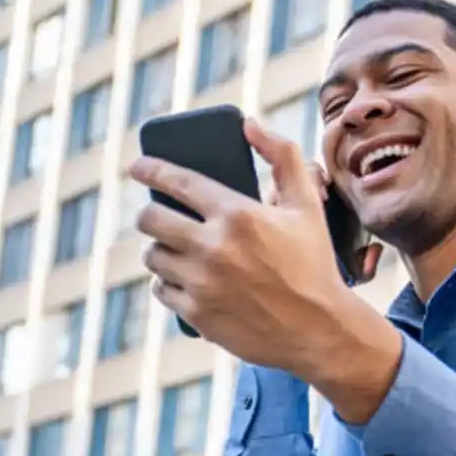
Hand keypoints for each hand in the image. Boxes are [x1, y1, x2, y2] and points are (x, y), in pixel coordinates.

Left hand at [130, 118, 401, 404]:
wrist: (318, 330)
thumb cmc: (313, 264)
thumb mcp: (307, 206)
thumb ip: (283, 157)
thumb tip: (250, 125)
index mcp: (238, 214)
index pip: (178, 181)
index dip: (151, 169)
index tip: (137, 166)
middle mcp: (214, 247)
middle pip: (151, 219)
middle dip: (150, 213)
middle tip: (158, 215)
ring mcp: (201, 283)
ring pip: (152, 255)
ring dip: (158, 249)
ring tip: (173, 249)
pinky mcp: (196, 313)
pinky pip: (160, 289)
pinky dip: (167, 282)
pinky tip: (181, 278)